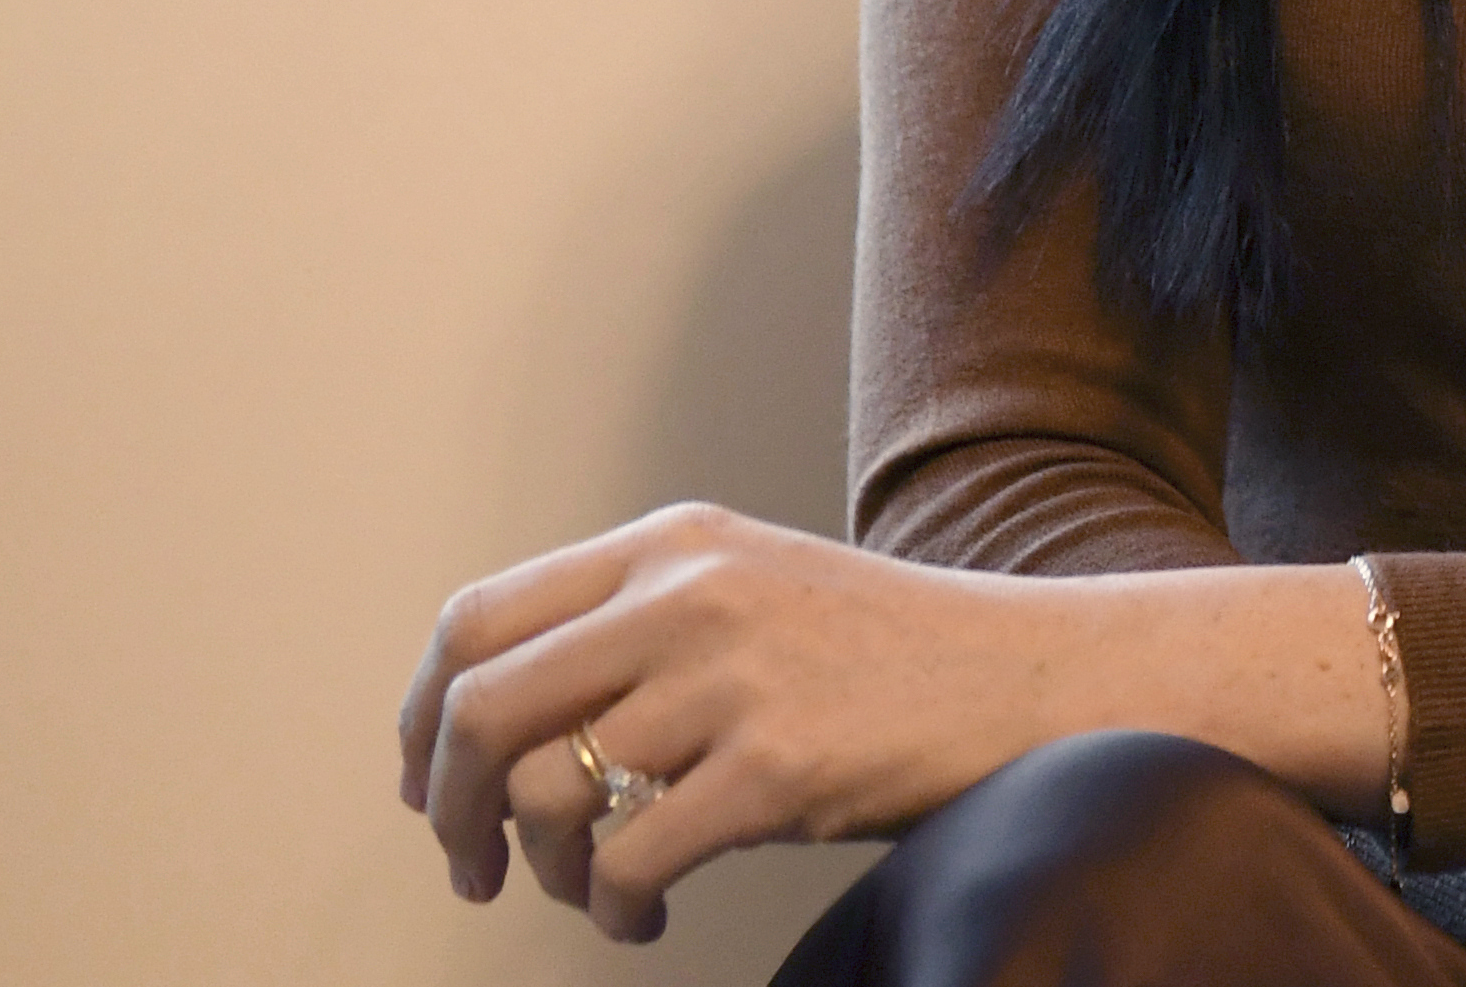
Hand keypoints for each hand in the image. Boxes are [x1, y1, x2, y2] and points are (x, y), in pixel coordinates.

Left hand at [394, 503, 1377, 941]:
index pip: (477, 621)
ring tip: (591, 893)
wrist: (1040, 678)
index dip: (426, 719)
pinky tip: (647, 920)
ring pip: (550, 794)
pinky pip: (629, 861)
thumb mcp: (755, 589)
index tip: (432, 786)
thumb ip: (638, 623)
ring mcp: (735, 677)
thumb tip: (493, 726)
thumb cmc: (892, 656)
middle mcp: (690, 593)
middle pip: (486, 709)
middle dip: (454, 810)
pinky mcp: (778, 764)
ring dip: (545, 871)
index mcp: (673, 545)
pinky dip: (613, 912)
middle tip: (474, 867)